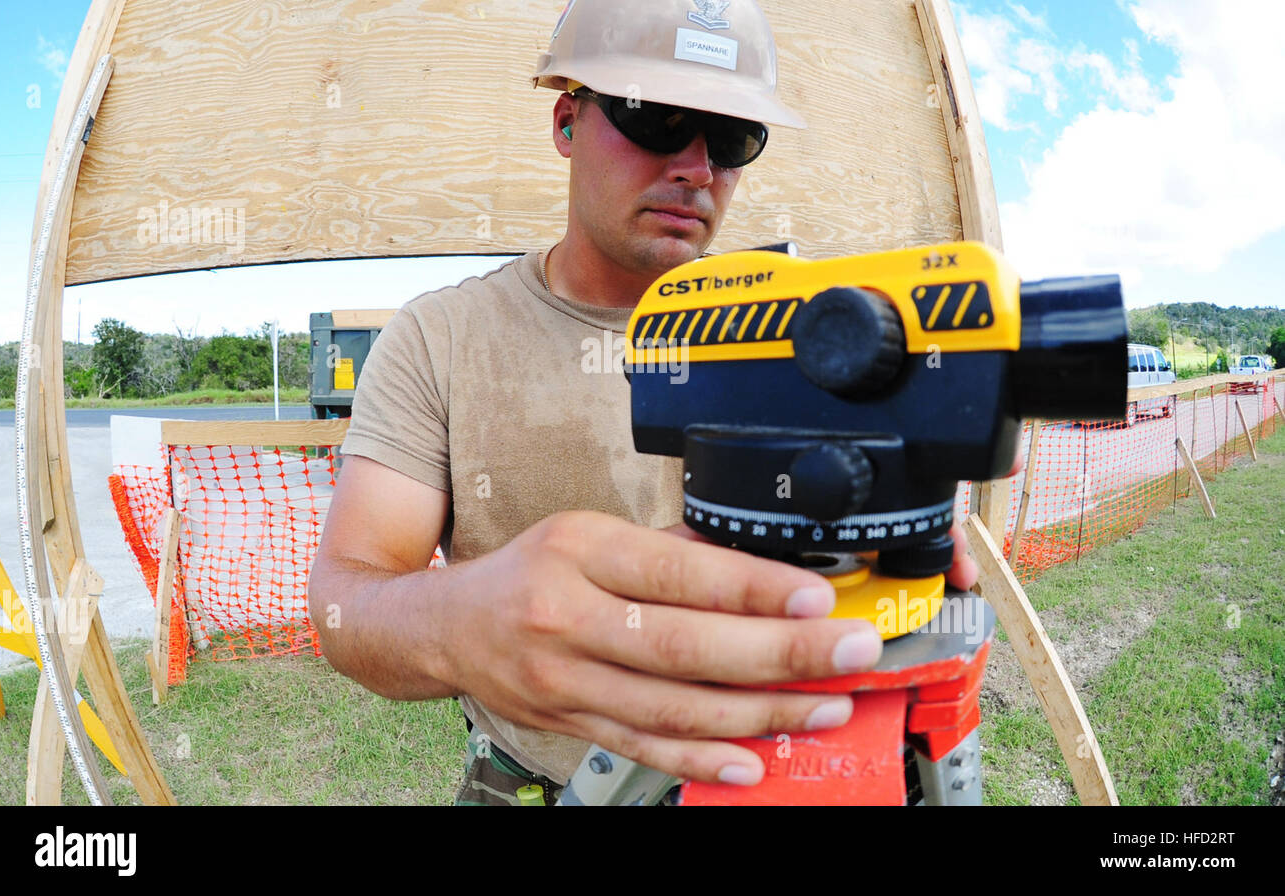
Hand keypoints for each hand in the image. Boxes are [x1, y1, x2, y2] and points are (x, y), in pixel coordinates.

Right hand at [433, 510, 882, 786]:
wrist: (447, 628)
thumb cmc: (528, 571)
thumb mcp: (587, 534)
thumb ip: (667, 551)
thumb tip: (758, 570)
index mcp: (578, 551)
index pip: (677, 573)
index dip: (752, 588)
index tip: (815, 597)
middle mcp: (568, 617)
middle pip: (685, 646)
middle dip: (780, 653)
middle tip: (849, 651)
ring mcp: (566, 680)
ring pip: (674, 707)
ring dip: (760, 712)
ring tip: (824, 706)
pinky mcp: (570, 724)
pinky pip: (644, 748)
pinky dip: (701, 760)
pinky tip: (753, 761)